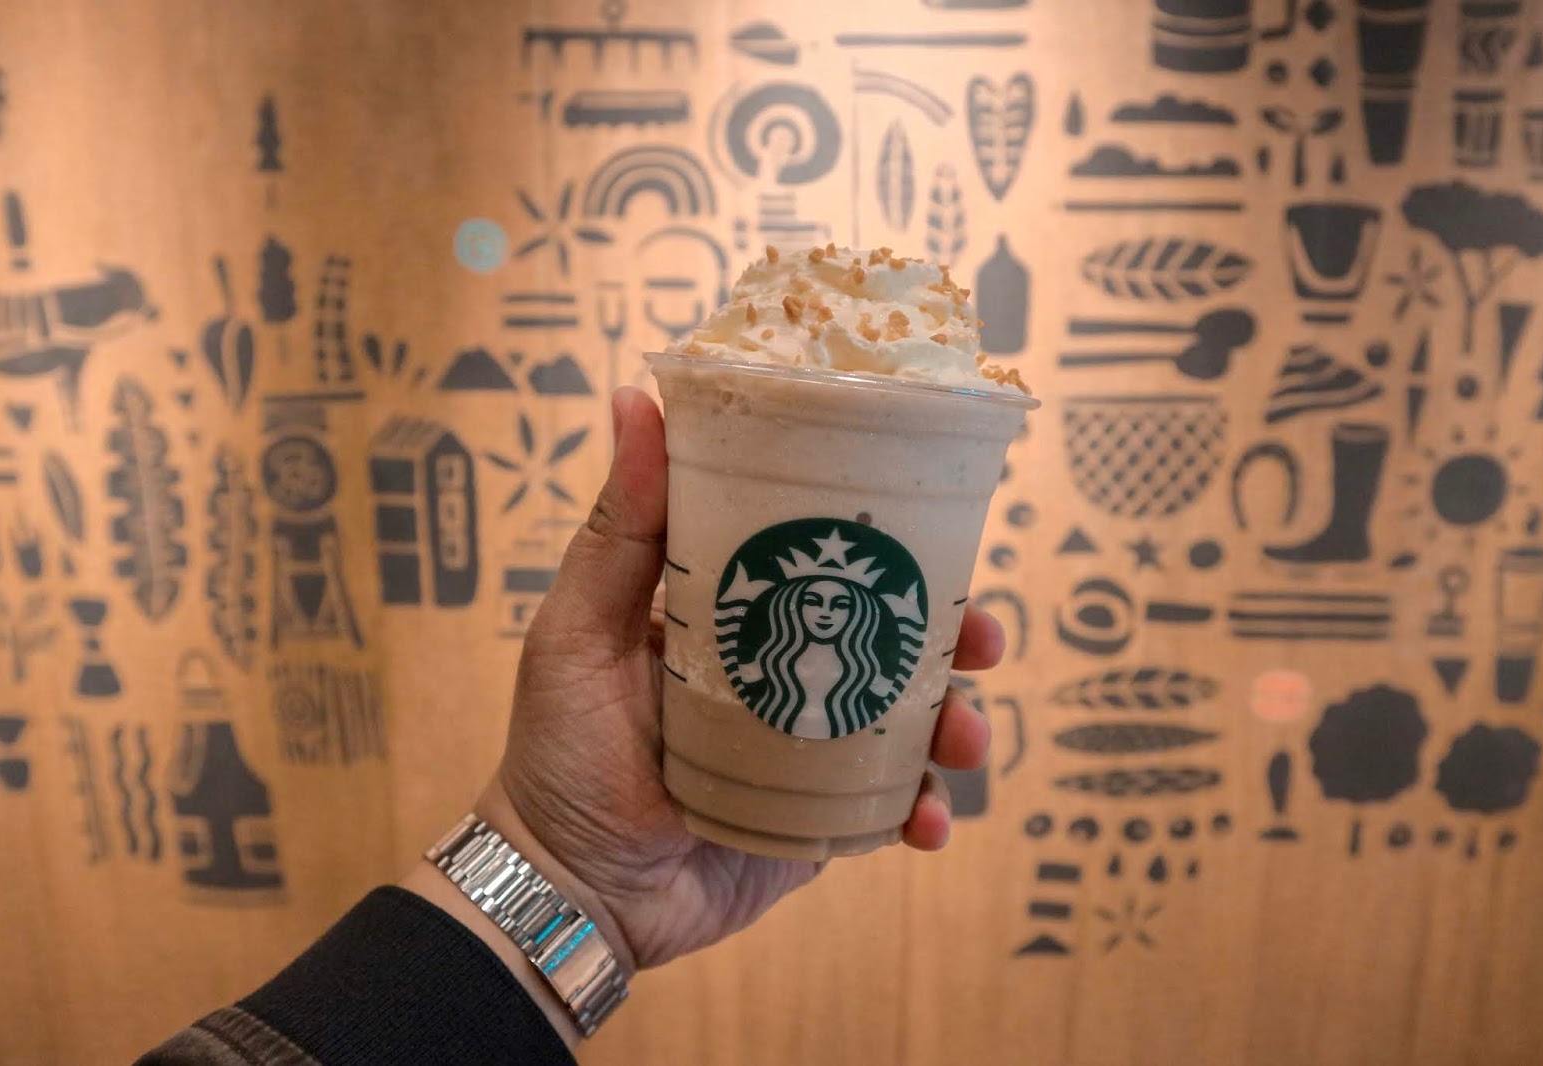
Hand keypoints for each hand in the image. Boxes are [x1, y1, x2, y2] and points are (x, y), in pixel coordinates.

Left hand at [474, 387, 1003, 971]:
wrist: (570, 888)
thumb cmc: (561, 750)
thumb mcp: (580, 629)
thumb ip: (621, 528)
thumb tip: (634, 397)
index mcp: (737, 614)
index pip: (827, 561)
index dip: (888, 544)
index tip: (940, 525)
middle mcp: (785, 672)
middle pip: (891, 635)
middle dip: (953, 634)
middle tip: (981, 640)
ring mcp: (809, 746)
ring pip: (908, 719)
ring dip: (956, 723)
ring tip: (964, 742)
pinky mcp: (822, 819)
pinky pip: (892, 805)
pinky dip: (921, 812)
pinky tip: (924, 824)